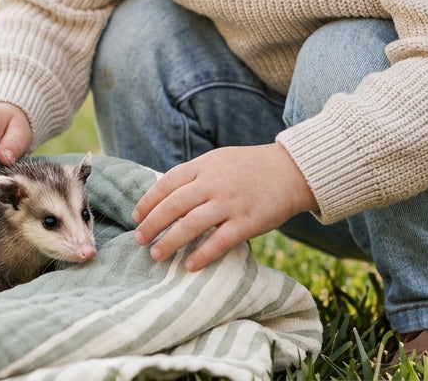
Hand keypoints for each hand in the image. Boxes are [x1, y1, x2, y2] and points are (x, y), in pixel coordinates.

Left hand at [131, 144, 315, 271]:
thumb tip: (164, 197)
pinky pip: (220, 241)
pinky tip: (189, 265)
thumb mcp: (218, 161)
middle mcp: (213, 184)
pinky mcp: (248, 222)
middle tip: (139, 240)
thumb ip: (194, 177)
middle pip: (173, 205)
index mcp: (203, 167)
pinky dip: (202, 255)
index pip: (166, 183)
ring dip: (170, 242)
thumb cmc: (250, 168)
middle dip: (152, 224)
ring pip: (191, 224)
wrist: (291, 171)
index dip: (148, 201)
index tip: (136, 217)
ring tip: (156, 255)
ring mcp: (230, 203)